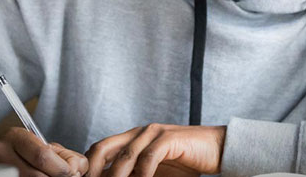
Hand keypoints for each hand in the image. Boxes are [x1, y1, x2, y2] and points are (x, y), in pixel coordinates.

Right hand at [0, 127, 87, 176]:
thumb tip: (78, 168)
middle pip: (39, 176)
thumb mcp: (37, 145)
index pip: (43, 156)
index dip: (63, 169)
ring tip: (50, 176)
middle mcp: (2, 153)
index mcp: (16, 137)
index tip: (73, 173)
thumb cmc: (19, 153)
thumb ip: (61, 154)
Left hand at [84, 123, 225, 176]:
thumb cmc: (186, 163)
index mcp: (131, 138)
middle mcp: (139, 133)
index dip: (88, 167)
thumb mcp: (153, 171)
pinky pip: (149, 158)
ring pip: (125, 156)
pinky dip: (142, 174)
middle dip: (93, 170)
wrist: (217, 149)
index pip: (100, 150)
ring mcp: (153, 133)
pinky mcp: (169, 139)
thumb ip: (134, 175)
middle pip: (103, 148)